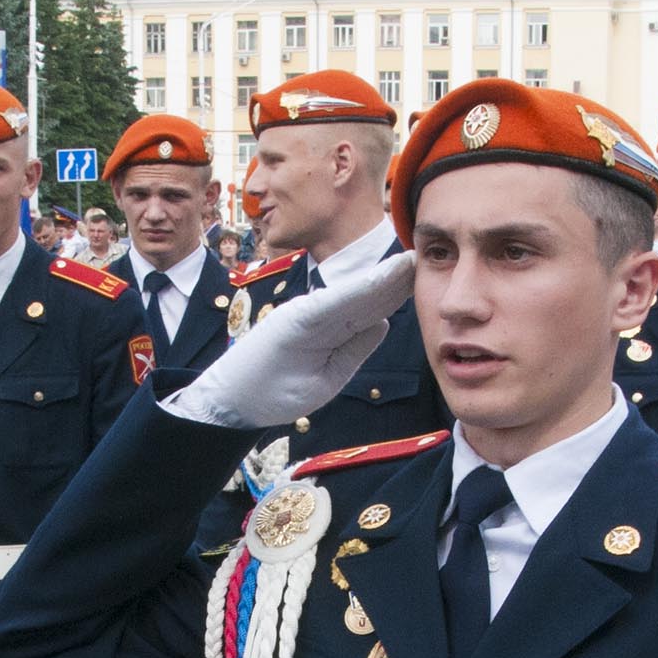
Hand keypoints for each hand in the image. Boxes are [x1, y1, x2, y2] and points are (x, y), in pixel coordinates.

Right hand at [166, 252, 416, 429]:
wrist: (231, 402)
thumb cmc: (274, 390)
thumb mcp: (328, 376)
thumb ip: (355, 350)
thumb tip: (384, 324)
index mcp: (329, 329)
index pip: (369, 309)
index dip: (395, 291)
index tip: (421, 275)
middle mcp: (318, 315)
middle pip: (365, 296)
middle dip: (395, 278)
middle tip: (426, 255)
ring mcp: (304, 315)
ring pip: (352, 296)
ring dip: (382, 278)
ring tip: (409, 261)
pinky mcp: (292, 321)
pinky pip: (329, 305)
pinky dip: (353, 292)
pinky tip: (377, 280)